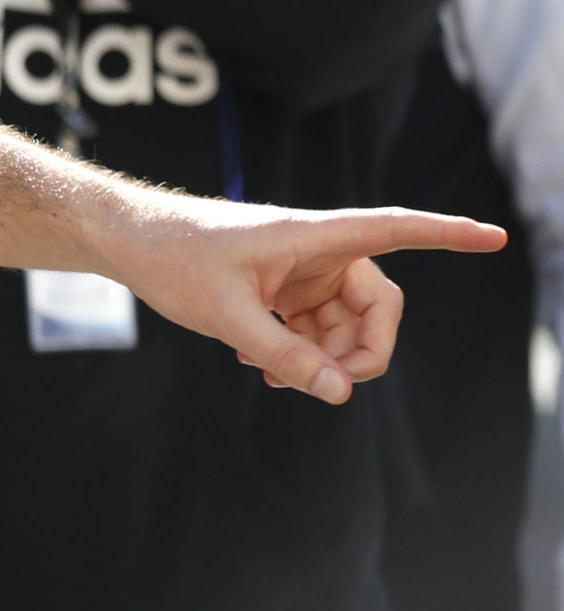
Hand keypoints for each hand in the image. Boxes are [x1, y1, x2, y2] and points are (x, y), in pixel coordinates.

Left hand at [107, 195, 505, 402]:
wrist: (128, 241)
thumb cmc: (172, 259)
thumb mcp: (225, 315)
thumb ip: (284, 355)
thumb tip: (340, 392)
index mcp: (311, 235)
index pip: (393, 229)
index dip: (446, 234)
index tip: (493, 237)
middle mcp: (317, 249)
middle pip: (379, 305)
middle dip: (362, 350)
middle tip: (322, 383)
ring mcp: (303, 269)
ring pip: (347, 323)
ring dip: (323, 357)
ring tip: (268, 371)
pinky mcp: (286, 287)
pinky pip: (318, 326)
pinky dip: (301, 351)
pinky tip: (257, 363)